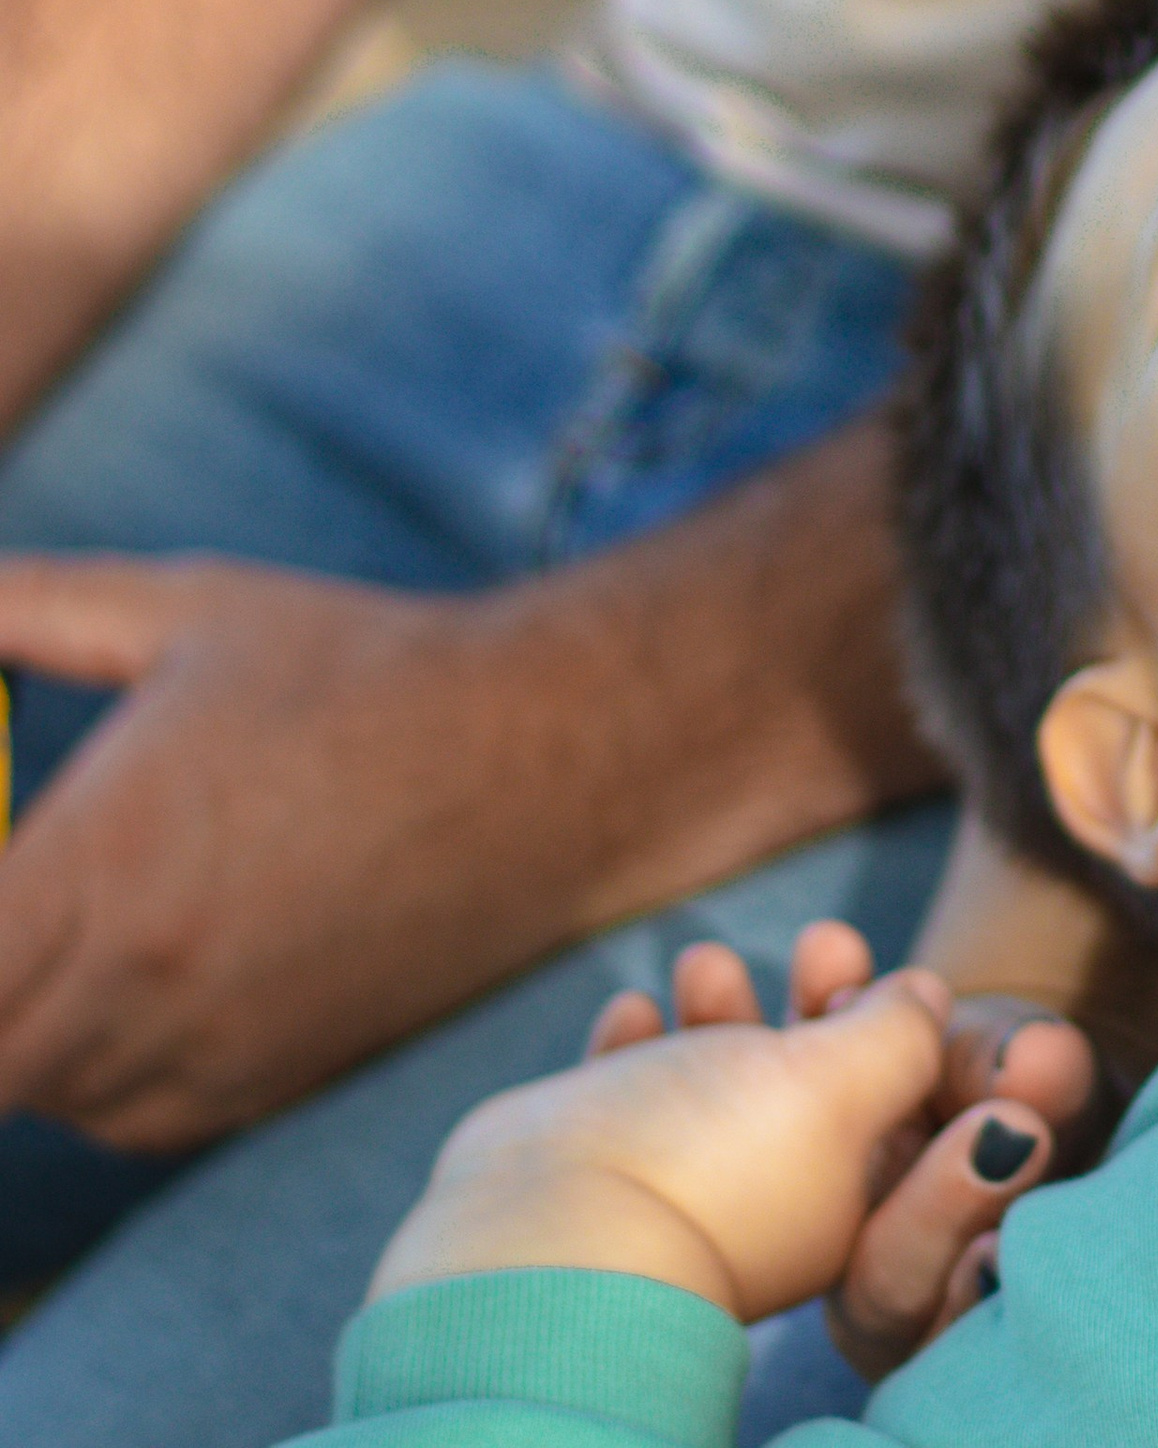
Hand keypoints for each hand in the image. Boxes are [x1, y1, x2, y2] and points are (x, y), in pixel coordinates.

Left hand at [0, 479, 928, 1149]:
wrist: (541, 757)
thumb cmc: (361, 670)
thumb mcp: (185, 612)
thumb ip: (33, 604)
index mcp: (100, 864)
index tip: (2, 861)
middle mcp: (139, 983)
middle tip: (27, 896)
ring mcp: (205, 1051)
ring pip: (39, 1087)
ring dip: (27, 1022)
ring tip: (83, 915)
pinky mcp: (262, 1086)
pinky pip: (122, 1114)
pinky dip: (98, 1060)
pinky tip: (141, 964)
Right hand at [581, 928, 1091, 1370]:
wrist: (548, 1238)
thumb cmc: (713, 1160)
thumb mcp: (841, 1085)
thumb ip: (898, 1038)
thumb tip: (925, 999)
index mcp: (842, 1209)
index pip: (894, 1114)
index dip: (894, 1030)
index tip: (871, 969)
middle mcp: (766, 1209)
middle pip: (806, 1089)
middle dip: (813, 1002)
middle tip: (821, 936)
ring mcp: (678, 1193)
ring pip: (715, 1083)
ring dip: (721, 1008)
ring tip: (702, 962)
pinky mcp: (596, 1175)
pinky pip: (627, 1099)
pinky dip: (635, 1046)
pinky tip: (630, 1012)